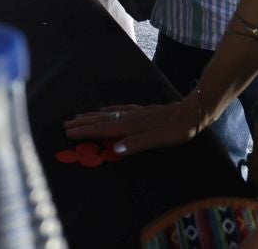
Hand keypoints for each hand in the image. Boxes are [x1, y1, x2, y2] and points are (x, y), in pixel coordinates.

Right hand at [63, 96, 205, 156]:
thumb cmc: (177, 129)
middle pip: (102, 119)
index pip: (104, 129)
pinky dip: (107, 110)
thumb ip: (138, 143)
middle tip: (65, 124)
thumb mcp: (160, 139)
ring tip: (77, 117)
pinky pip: (119, 109)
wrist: (192, 112)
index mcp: (132, 125)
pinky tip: (104, 109)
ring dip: (92, 116)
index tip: (69, 133)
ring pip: (108, 113)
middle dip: (83, 123)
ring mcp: (136, 112)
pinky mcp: (142, 110)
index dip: (86, 131)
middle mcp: (130, 117)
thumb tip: (116, 148)